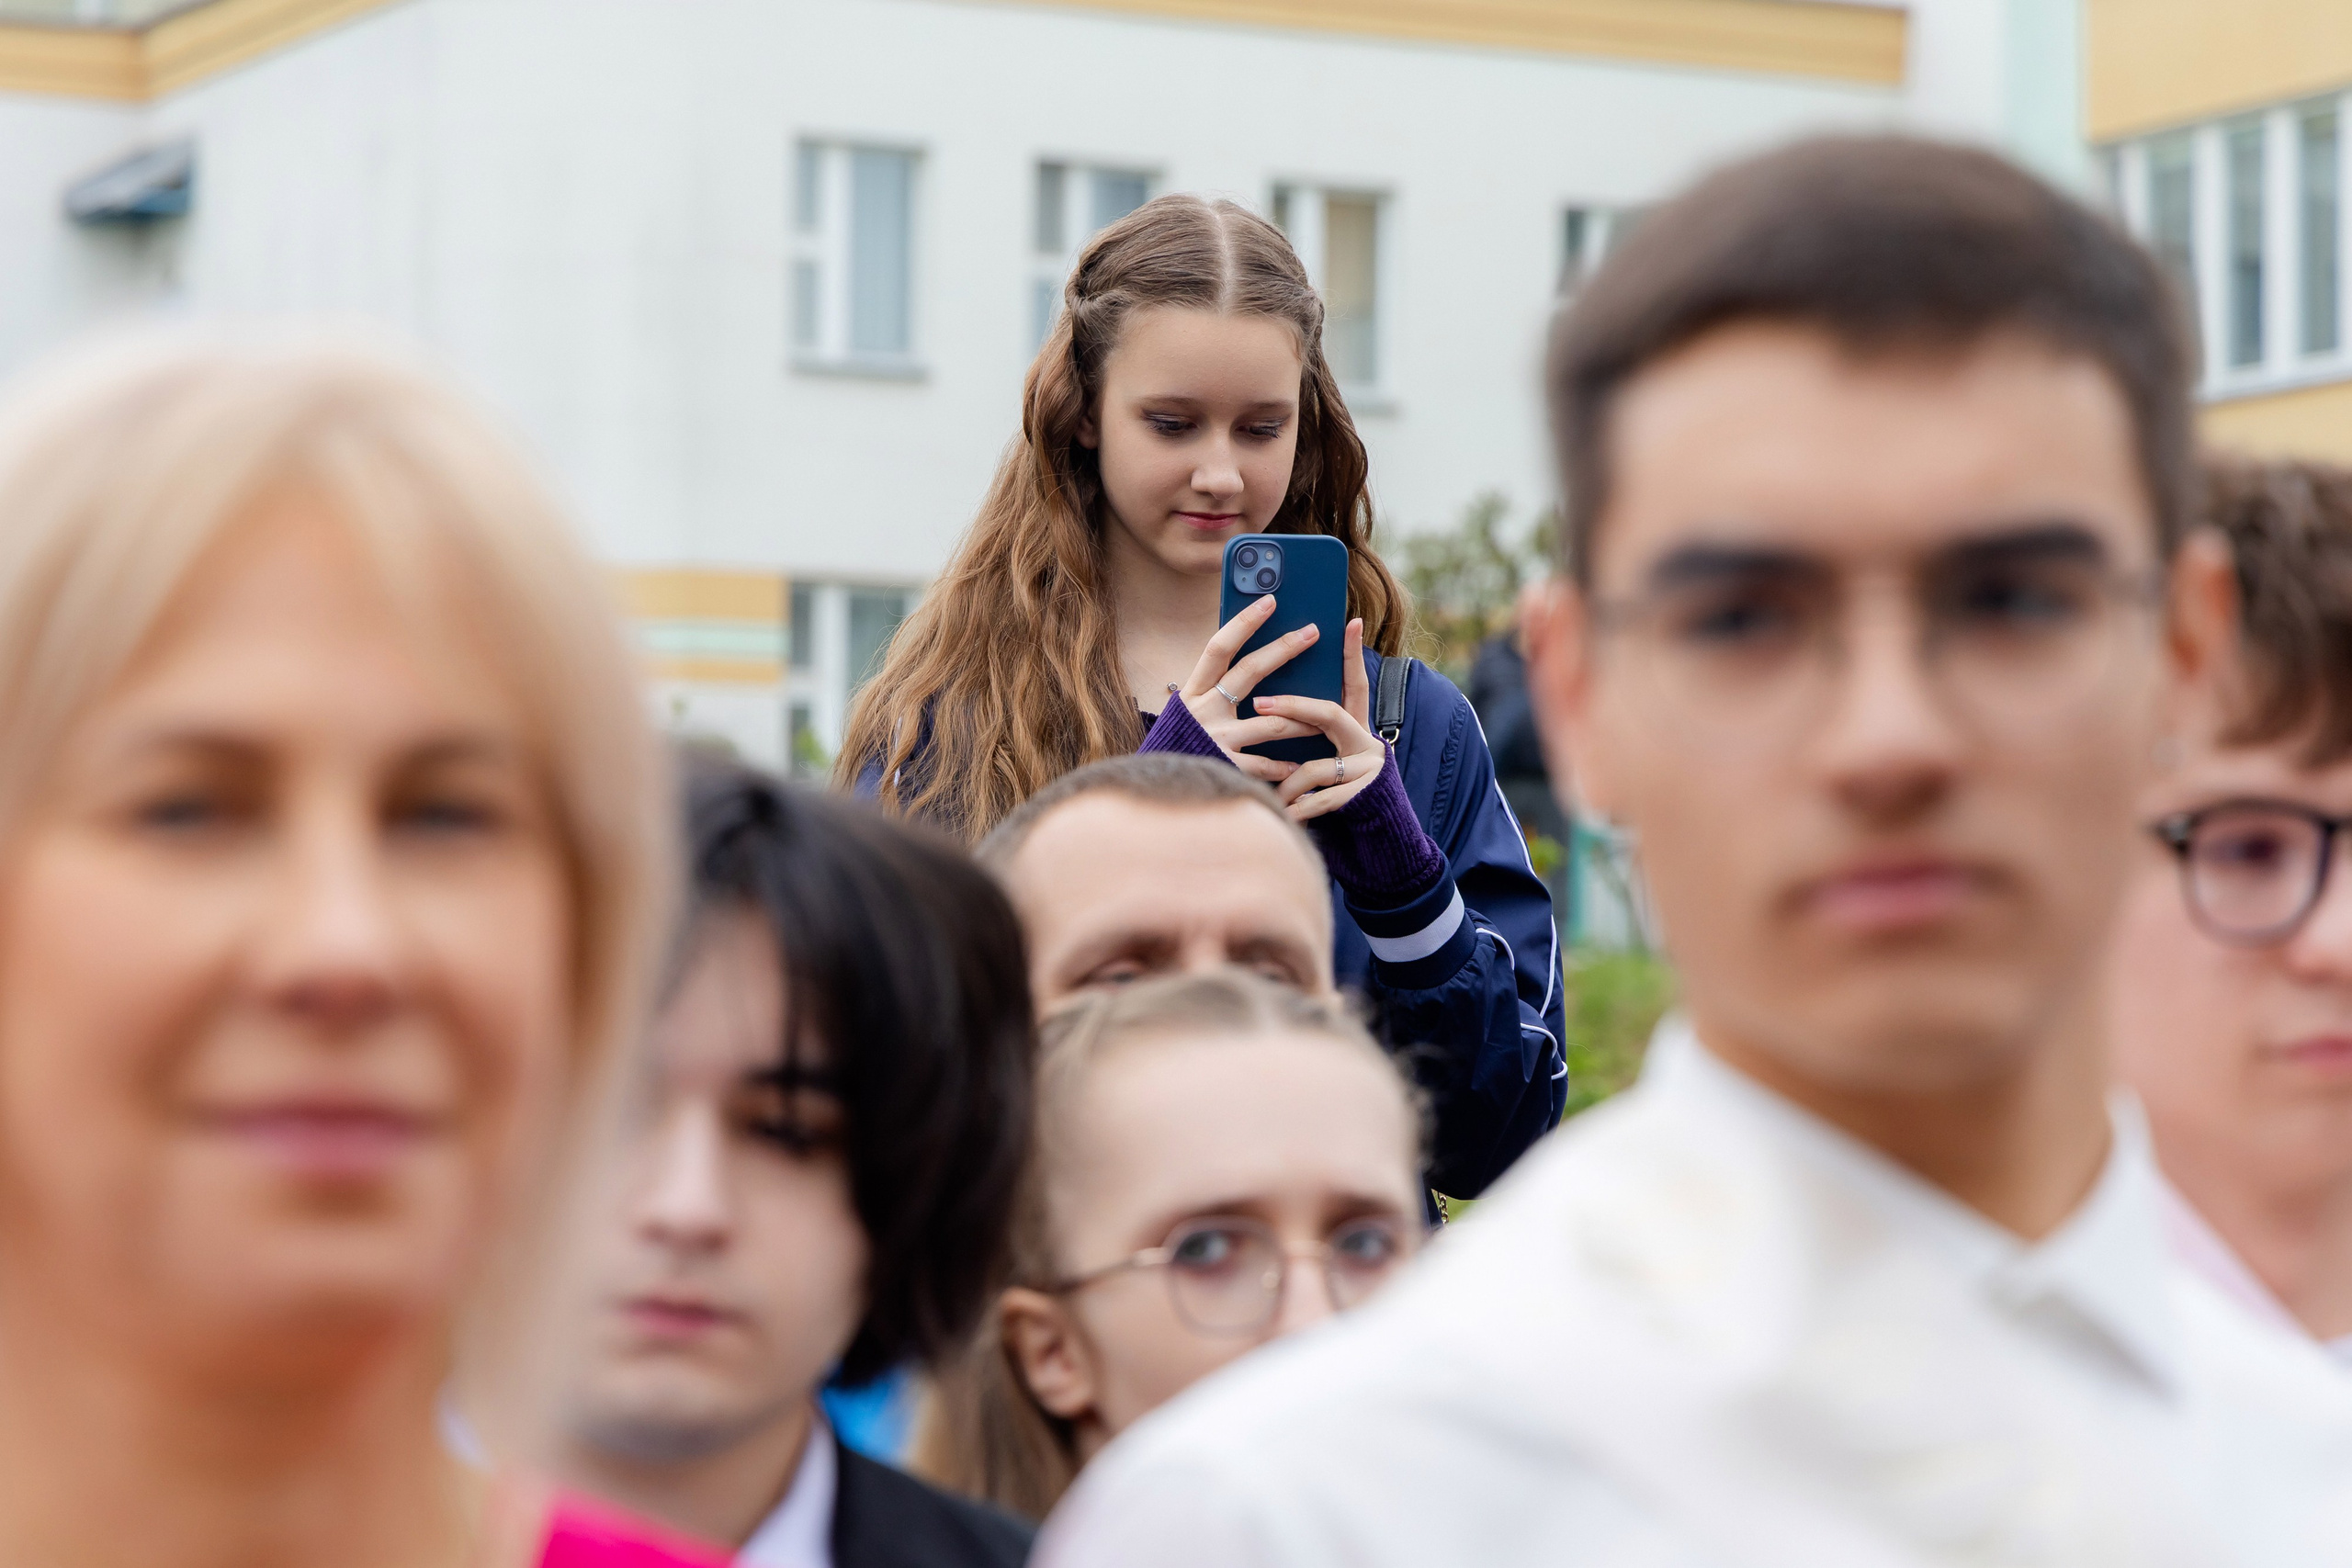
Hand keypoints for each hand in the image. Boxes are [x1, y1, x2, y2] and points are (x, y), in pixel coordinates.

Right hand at [1174, 594, 1326, 784]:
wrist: (1158, 790)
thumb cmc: (1181, 745)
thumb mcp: (1189, 712)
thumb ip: (1214, 691)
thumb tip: (1252, 661)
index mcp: (1193, 692)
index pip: (1218, 648)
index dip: (1243, 623)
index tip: (1269, 602)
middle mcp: (1203, 710)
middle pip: (1249, 672)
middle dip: (1283, 649)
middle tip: (1312, 632)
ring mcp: (1215, 738)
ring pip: (1270, 722)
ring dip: (1302, 717)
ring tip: (1328, 711)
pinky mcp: (1224, 767)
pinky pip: (1263, 764)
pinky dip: (1282, 765)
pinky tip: (1299, 763)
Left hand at [1252, 618, 1385, 821]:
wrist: (1377, 826)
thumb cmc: (1337, 787)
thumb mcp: (1327, 754)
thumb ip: (1311, 730)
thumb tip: (1267, 699)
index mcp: (1356, 725)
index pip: (1355, 682)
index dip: (1353, 653)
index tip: (1350, 621)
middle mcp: (1366, 739)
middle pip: (1328, 713)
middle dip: (1292, 707)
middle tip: (1258, 704)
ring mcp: (1368, 767)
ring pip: (1314, 767)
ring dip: (1288, 785)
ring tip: (1272, 797)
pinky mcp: (1364, 795)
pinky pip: (1318, 800)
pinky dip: (1298, 810)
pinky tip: (1283, 816)